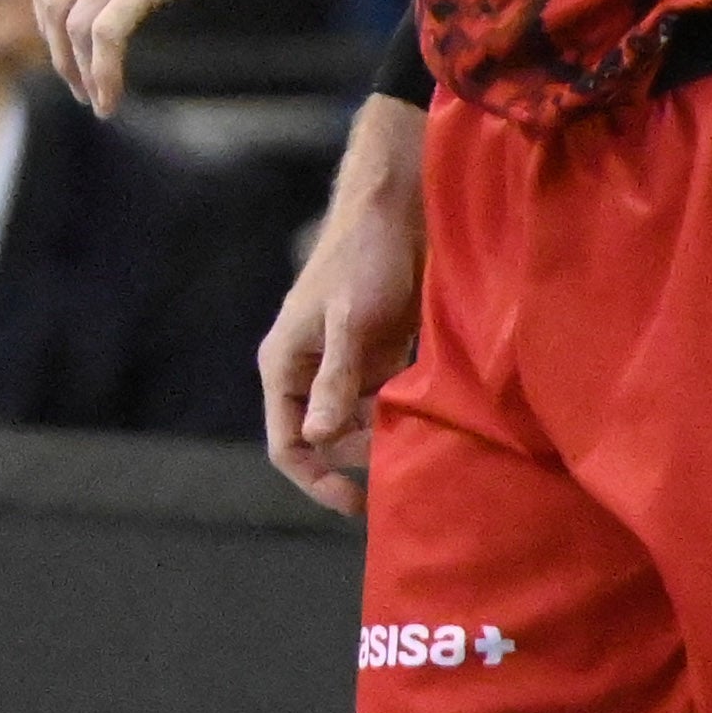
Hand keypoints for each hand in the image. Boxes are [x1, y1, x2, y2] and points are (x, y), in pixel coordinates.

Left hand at [29, 0, 334, 114]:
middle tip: (76, 86)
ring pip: (75, 22)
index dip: (46, 19)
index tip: (63, 49)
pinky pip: (107, 32)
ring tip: (97, 101)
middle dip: (58, 51)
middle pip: (52, 0)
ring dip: (80, 70)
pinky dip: (102, 72)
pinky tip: (111, 98)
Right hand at [260, 94, 423, 514]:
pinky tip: (428, 413)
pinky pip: (380, 402)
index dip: (316, 480)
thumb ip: (336, 381)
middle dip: (357, 457)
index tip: (357, 504)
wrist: (396, 208)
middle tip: (403, 458)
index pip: (287, 444)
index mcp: (283, 364)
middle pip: (323, 440)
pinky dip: (399, 414)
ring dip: (382, 436)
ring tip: (421, 435)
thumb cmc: (365, 259)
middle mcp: (305, 370)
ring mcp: (340, 363)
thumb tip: (317, 437)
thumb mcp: (351, 323)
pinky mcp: (372, 354)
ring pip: (355, 424)